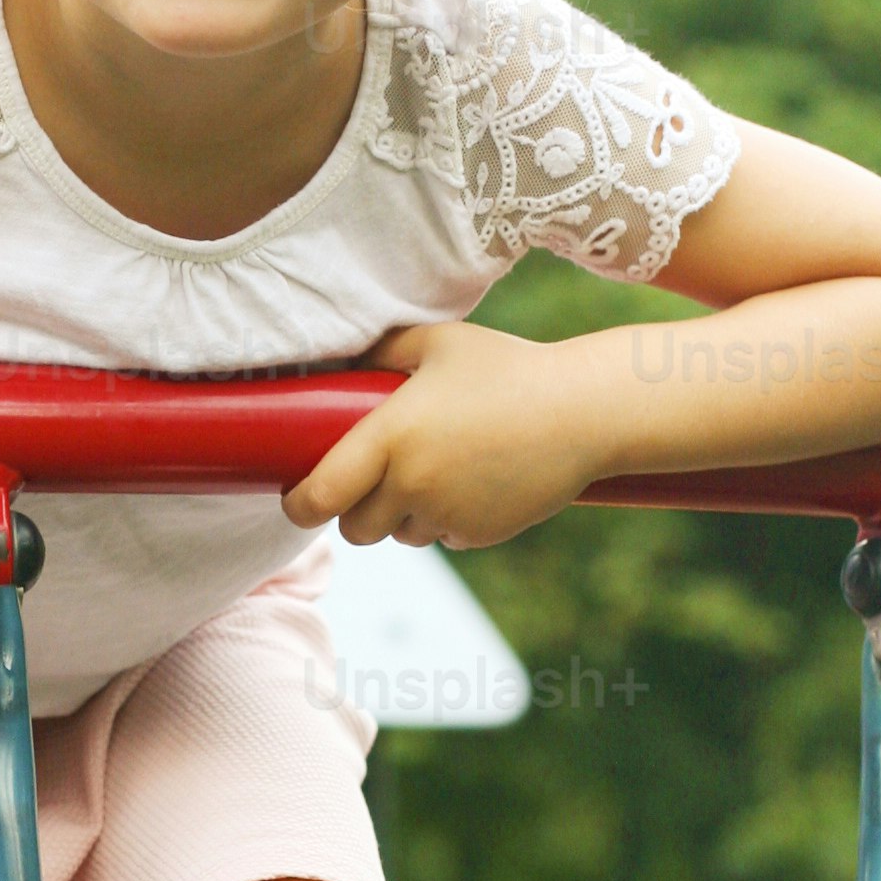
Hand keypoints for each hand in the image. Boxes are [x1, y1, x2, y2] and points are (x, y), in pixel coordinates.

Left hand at [283, 317, 616, 551]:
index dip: (298, 504)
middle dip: (354, 511)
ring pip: (400, 534)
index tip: (296, 498)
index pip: (319, 495)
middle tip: (370, 481)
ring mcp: (447, 515)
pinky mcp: (479, 534)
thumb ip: (383, 350)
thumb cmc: (509, 368)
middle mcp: (412, 484)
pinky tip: (473, 481)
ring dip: (403, 515)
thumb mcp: (441, 343)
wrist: (584, 412)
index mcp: (391, 436)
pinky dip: (446, 521)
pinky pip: (444, 538)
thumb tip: (343, 362)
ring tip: (434, 471)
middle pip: (354, 528)